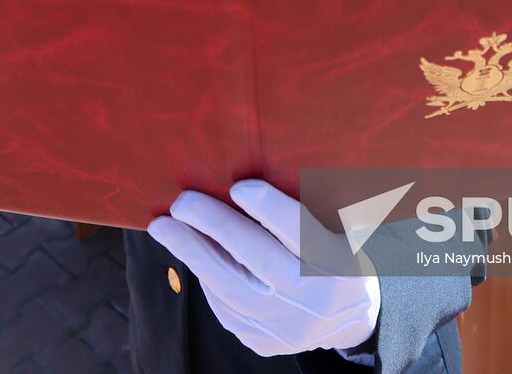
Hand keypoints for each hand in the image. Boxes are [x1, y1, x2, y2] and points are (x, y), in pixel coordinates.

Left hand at [148, 180, 379, 356]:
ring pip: (230, 287)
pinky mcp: (262, 341)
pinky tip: (188, 252)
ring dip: (192, 253)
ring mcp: (285, 325)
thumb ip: (315, 206)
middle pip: (257, 258)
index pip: (300, 232)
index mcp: (336, 260)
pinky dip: (205, 276)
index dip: (270, 208)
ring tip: (163, 227)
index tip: (239, 186)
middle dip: (216, 226)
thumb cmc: (337, 257)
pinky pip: (225, 307)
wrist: (348, 323)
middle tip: (182, 202)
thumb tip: (260, 170)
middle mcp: (311, 296)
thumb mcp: (344, 231)